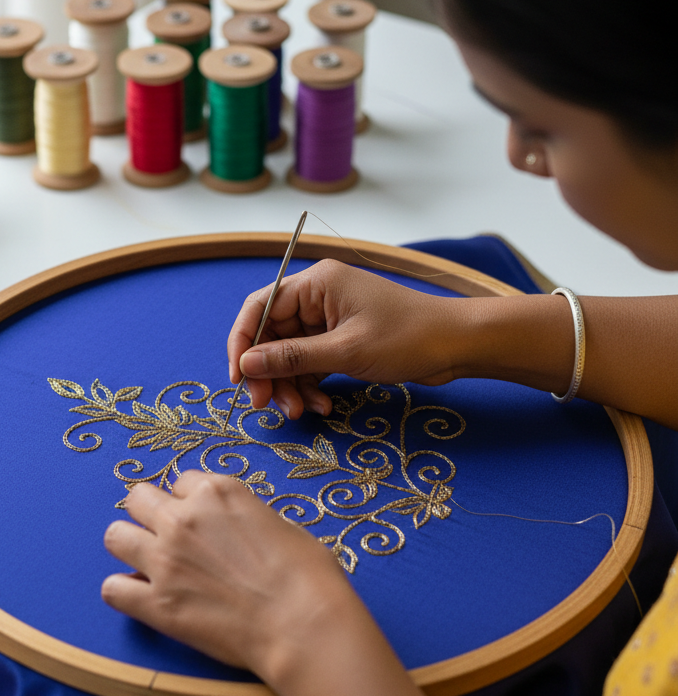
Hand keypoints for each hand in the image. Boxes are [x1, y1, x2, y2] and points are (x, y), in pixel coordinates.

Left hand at [101, 471, 347, 681]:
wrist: (305, 627)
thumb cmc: (309, 577)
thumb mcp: (282, 525)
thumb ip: (246, 516)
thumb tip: (235, 528)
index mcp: (218, 492)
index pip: (182, 481)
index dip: (191, 502)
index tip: (203, 522)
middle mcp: (184, 519)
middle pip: (137, 498)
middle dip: (150, 514)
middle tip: (168, 538)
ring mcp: (165, 561)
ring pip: (115, 536)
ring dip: (130, 548)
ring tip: (149, 565)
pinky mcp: (156, 604)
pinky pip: (111, 589)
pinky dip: (123, 593)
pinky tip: (143, 599)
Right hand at [227, 260, 463, 418]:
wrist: (457, 345)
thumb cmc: (407, 337)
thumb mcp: (345, 351)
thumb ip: (292, 358)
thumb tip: (246, 364)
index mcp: (316, 284)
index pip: (259, 308)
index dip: (242, 343)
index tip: (238, 377)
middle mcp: (317, 297)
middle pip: (271, 336)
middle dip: (269, 373)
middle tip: (267, 406)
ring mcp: (329, 319)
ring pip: (289, 355)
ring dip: (290, 385)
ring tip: (301, 411)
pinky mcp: (340, 339)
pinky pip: (310, 363)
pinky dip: (310, 385)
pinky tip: (320, 405)